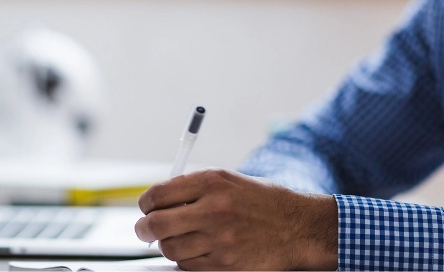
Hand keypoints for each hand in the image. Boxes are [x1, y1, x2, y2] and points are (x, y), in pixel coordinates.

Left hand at [135, 169, 337, 271]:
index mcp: (211, 182)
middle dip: (144, 229)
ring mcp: (219, 239)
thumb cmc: (263, 202)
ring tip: (179, 238)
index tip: (146, 208)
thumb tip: (158, 200)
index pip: (158, 194)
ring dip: (168, 245)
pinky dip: (186, 259)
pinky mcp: (225, 264)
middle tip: (145, 229)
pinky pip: (188, 266)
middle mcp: (213, 209)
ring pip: (169, 248)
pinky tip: (198, 249)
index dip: (146, 204)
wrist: (298, 227)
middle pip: (156, 224)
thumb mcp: (228, 180)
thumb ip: (193, 187)